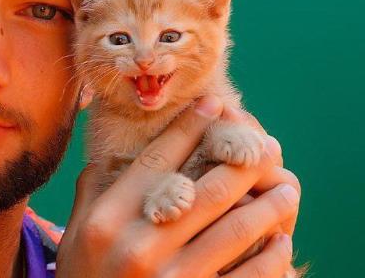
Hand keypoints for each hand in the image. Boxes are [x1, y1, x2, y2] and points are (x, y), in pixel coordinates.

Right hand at [55, 96, 300, 277]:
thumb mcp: (76, 235)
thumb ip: (93, 191)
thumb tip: (110, 150)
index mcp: (109, 219)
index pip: (157, 161)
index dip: (189, 129)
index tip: (214, 104)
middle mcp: (140, 245)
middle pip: (207, 189)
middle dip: (244, 163)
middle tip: (267, 148)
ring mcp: (171, 277)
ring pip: (235, 228)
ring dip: (268, 205)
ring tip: (287, 188)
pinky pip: (247, 276)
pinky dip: (270, 257)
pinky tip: (281, 242)